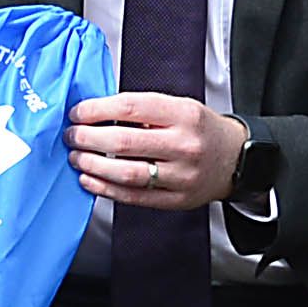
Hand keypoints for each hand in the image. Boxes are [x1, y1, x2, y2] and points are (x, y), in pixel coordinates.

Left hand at [69, 93, 243, 211]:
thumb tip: (94, 113)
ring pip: (126, 173)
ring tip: (76, 157)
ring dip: (92, 165)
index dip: (96, 110)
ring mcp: (182, 175)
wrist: (236, 158)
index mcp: (183, 114)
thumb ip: (142, 109)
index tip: (77, 113)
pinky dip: (105, 189)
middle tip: (72, 136)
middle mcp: (184, 144)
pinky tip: (89, 180)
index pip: (130, 108)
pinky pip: (134, 196)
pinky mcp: (177, 199)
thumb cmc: (200, 130)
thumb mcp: (179, 106)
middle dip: (88, 139)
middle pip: (123, 142)